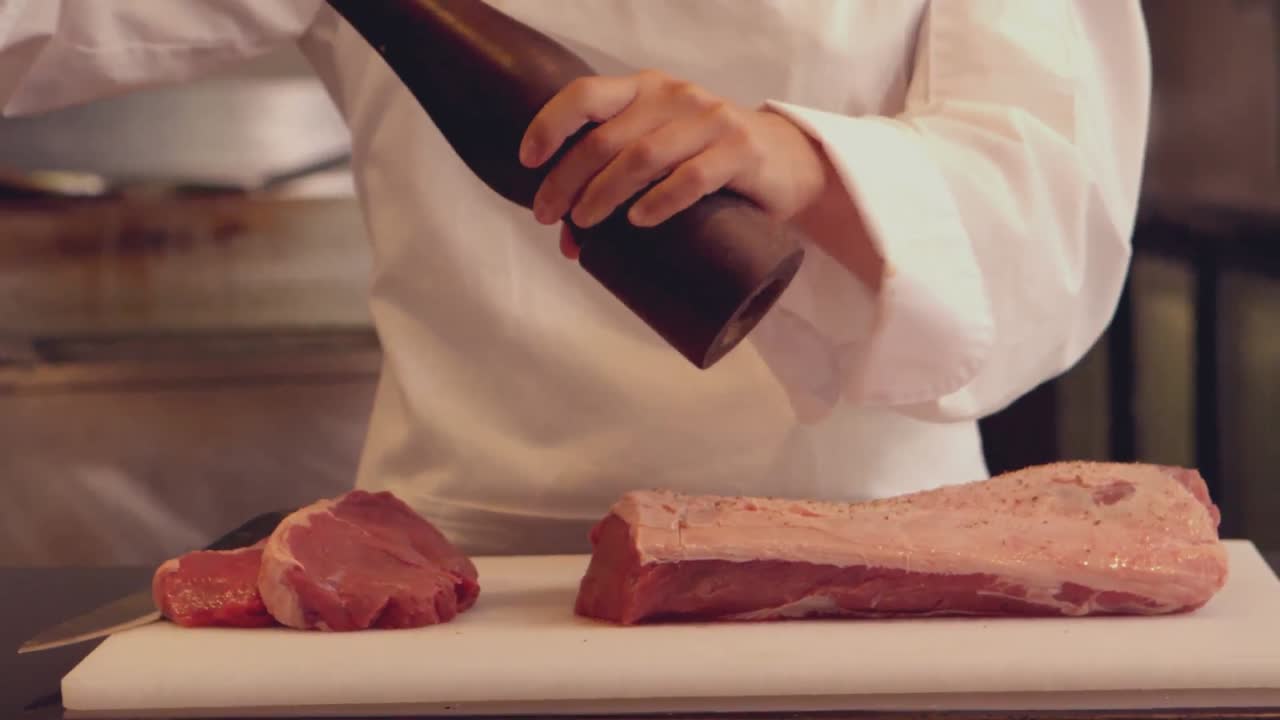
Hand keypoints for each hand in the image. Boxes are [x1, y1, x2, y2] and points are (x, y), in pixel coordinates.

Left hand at [517, 69, 830, 257]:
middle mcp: (674, 97)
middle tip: (548, 216)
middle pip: (606, 138)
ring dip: (605, 193)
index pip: (586, 94)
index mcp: (646, 91)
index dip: (551, 124)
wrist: (787, 163)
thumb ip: (620, 183)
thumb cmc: (710, 163)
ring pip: (643, 156)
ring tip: (584, 224)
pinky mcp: (741, 152)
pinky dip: (661, 200)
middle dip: (567, 179)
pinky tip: (639, 220)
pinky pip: (694, 176)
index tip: (528, 162)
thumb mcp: (663, 155)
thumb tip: (568, 242)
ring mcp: (710, 121)